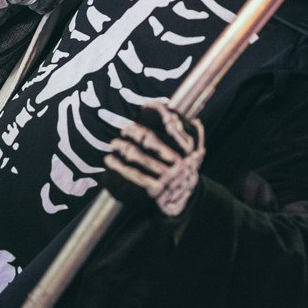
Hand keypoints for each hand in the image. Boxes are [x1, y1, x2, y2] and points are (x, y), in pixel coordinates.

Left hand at [104, 102, 204, 218]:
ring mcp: (167, 176)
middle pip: (151, 140)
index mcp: (190, 149)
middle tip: (124, 128)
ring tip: (113, 143)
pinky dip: (120, 167)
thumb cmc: (187, 171)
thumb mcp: (197, 154)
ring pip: (140, 157)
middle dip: (134, 131)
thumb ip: (196, 136)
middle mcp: (179, 161)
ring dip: (123, 148)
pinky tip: (110, 161)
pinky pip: (134, 175)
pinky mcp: (156, 189)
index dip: (158, 112)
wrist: (186, 202)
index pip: (172, 124)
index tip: (144, 105)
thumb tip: (193, 120)